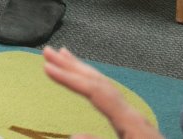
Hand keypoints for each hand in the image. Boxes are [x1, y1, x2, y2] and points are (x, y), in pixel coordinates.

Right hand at [42, 45, 164, 138]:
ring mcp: (136, 120)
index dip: (71, 79)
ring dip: (83, 71)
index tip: (47, 68)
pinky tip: (89, 84)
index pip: (97, 93)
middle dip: (74, 66)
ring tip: (64, 56)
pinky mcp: (136, 127)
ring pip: (107, 88)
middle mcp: (134, 116)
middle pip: (101, 83)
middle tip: (48, 51)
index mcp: (132, 124)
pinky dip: (95, 85)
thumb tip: (74, 135)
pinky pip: (111, 97)